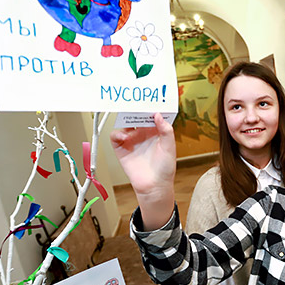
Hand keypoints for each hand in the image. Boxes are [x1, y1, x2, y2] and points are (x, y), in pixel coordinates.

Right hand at [111, 113, 176, 228]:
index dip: (149, 107)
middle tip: (132, 102)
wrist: (154, 186)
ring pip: (125, 124)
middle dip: (134, 109)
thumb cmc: (165, 168)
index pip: (151, 114)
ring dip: (125, 120)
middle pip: (136, 116)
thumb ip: (165, 130)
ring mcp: (132, 140)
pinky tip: (124, 136)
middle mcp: (143, 133)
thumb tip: (158, 114)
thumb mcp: (169, 147)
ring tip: (128, 119)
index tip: (148, 99)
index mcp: (156, 131)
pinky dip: (117, 133)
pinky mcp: (122, 148)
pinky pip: (115, 137)